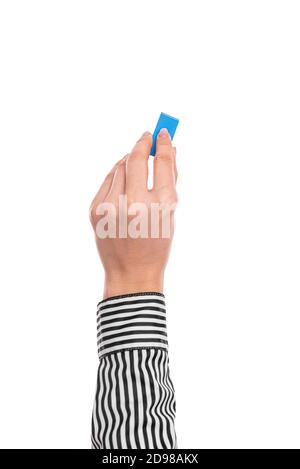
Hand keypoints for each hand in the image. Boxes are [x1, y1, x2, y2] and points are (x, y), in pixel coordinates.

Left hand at [89, 128, 177, 297]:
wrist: (132, 272)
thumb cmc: (157, 244)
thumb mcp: (170, 214)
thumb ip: (169, 182)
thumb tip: (168, 150)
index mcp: (161, 206)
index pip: (162, 163)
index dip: (162, 144)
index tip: (163, 133)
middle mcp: (135, 203)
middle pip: (136, 159)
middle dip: (141, 143)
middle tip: (147, 137)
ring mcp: (111, 206)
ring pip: (119, 167)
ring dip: (129, 160)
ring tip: (136, 163)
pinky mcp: (95, 210)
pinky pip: (108, 181)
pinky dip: (117, 175)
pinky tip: (124, 180)